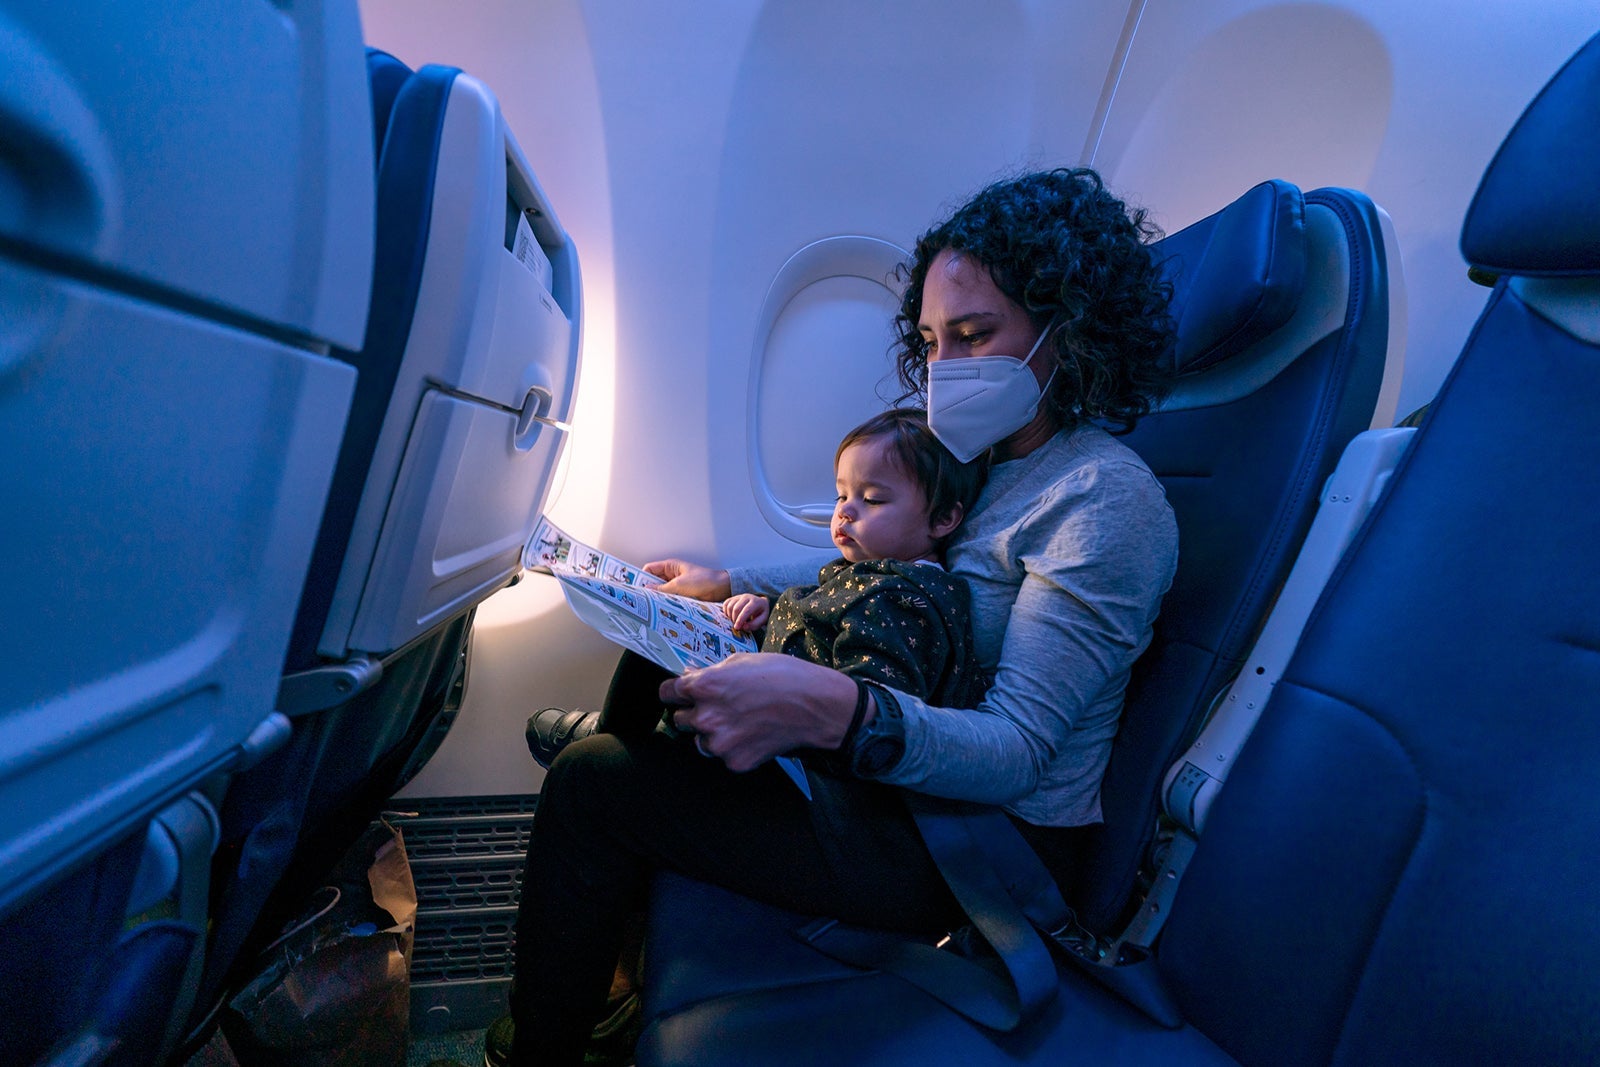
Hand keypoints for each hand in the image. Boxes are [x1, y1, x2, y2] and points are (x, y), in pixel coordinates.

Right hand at [644, 558, 731, 600]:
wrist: (721, 588)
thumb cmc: (704, 580)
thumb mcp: (680, 585)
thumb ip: (662, 589)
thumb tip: (646, 590)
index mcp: (670, 566)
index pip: (650, 569)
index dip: (641, 577)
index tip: (635, 587)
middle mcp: (672, 575)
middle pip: (653, 581)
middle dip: (648, 589)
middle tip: (641, 599)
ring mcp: (676, 585)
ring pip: (661, 591)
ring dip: (657, 597)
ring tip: (651, 605)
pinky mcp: (681, 595)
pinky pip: (669, 598)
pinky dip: (665, 602)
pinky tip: (662, 608)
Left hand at [659, 653, 859, 772]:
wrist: (816, 706)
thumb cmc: (782, 676)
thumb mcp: (742, 662)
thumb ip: (712, 674)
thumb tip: (693, 678)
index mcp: (703, 686)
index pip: (666, 693)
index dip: (674, 692)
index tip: (680, 694)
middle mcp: (706, 717)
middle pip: (679, 720)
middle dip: (693, 713)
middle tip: (717, 708)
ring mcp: (720, 743)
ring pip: (700, 741)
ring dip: (713, 734)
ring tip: (739, 722)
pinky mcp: (735, 762)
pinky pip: (724, 756)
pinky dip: (734, 748)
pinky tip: (753, 735)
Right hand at [723, 593, 769, 631]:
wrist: (760, 603)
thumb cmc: (761, 613)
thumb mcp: (763, 620)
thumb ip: (754, 624)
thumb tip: (744, 627)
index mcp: (755, 602)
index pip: (746, 610)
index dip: (740, 620)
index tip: (737, 627)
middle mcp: (746, 597)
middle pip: (736, 608)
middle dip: (735, 619)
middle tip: (737, 626)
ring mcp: (739, 596)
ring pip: (729, 606)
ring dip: (730, 616)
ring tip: (735, 621)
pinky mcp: (733, 598)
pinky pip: (725, 604)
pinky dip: (726, 612)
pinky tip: (731, 616)